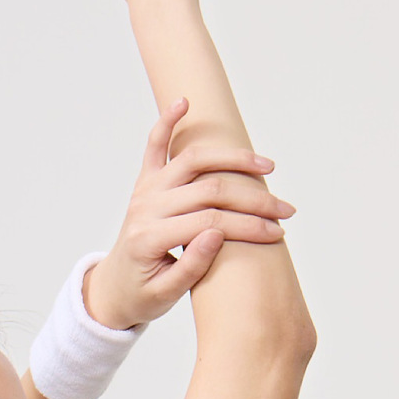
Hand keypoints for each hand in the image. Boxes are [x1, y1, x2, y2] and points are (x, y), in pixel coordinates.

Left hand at [84, 96, 295, 329]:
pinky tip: (185, 103)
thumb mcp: (165, 295)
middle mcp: (146, 207)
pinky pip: (155, 145)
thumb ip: (189, 267)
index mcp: (149, 238)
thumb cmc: (141, 295)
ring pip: (194, 160)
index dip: (247, 227)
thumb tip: (218, 233)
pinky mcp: (145, 180)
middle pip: (209, 191)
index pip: (209, 223)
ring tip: (267, 167)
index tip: (277, 233)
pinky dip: (167, 121)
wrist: (113, 288)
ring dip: (233, 158)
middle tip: (285, 209)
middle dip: (253, 199)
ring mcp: (146, 189)